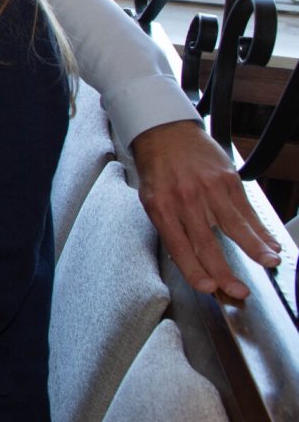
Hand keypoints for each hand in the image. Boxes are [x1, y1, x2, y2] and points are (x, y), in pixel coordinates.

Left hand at [132, 120, 283, 299]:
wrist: (165, 131)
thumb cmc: (157, 169)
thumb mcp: (151, 198)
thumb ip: (170, 226)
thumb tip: (192, 258)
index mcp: (161, 207)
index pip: (179, 246)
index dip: (194, 270)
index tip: (207, 287)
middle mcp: (185, 199)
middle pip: (207, 242)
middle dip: (225, 271)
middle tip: (239, 290)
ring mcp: (208, 189)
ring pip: (235, 225)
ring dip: (255, 248)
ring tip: (269, 263)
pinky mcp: (228, 179)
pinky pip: (246, 208)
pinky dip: (259, 228)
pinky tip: (269, 242)